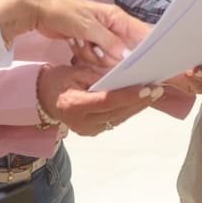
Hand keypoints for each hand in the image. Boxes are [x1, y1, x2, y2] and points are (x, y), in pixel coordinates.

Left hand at [0, 0, 151, 64]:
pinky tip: (72, 43)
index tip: (148, 64)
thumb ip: (108, 42)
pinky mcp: (88, 44)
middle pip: (123, 52)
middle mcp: (112, 28)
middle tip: (93, 48)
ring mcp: (100, 37)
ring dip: (91, 55)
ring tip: (78, 41)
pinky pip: (93, 58)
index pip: (141, 34)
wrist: (39, 10)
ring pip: (106, 58)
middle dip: (108, 55)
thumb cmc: (64, 11)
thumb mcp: (87, 27)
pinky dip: (82, 54)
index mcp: (116, 18)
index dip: (148, 48)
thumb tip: (127, 56)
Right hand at [38, 64, 161, 135]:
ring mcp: (88, 130)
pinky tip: (141, 100)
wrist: (43, 99)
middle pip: (116, 111)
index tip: (146, 88)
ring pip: (119, 118)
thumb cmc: (58, 81)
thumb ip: (98, 75)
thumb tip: (124, 74)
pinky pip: (115, 120)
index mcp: (73, 105)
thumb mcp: (75, 72)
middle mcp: (82, 122)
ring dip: (138, 106)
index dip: (127, 95)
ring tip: (155, 93)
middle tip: (158, 88)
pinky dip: (128, 109)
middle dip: (139, 100)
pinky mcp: (93, 131)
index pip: (106, 101)